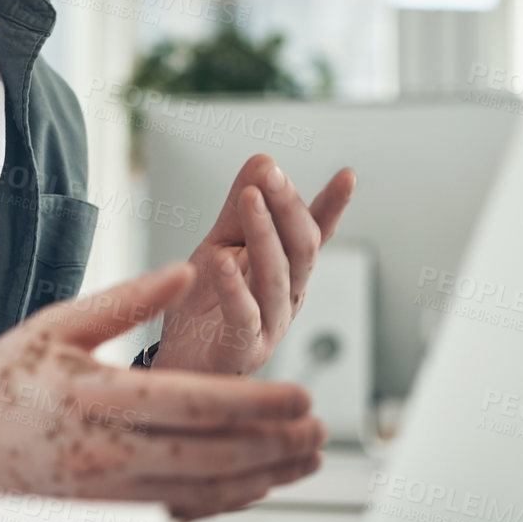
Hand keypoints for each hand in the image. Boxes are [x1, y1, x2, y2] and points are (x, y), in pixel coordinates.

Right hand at [0, 262, 325, 519]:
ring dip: (261, 478)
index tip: (301, 395)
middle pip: (212, 454)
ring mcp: (106, 495)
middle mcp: (107, 453)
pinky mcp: (103, 518)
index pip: (196, 402)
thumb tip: (186, 269)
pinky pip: (177, 514)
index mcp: (99, 397)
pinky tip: (252, 487)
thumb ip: (126, 299)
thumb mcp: (56, 325)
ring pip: (203, 492)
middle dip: (274, 445)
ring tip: (303, 460)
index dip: (257, 402)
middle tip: (320, 431)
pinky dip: (222, 502)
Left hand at [151, 155, 354, 375]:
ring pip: (278, 277)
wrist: (175, 361)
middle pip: (302, 248)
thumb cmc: (201, 304)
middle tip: (271, 175)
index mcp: (287, 268)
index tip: (348, 176)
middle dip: (289, 207)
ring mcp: (269, 325)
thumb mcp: (219, 245)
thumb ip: (239, 210)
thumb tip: (264, 160)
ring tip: (250, 199)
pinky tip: (223, 263)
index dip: (333, 207)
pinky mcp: (242, 350)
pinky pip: (244, 318)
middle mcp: (287, 295)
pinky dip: (235, 290)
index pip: (314, 233)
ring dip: (266, 234)